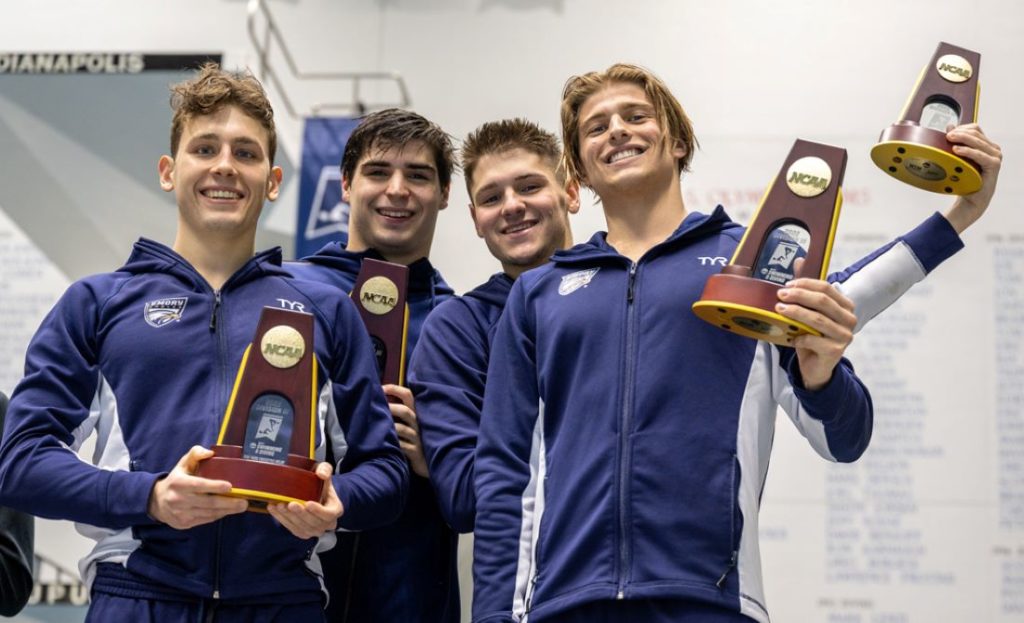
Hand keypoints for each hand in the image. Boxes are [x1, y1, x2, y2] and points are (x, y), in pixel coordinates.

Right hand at [147, 446, 247, 529]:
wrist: (157, 502)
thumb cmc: (176, 479)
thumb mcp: (183, 464)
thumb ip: (195, 454)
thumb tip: (210, 453)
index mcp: (179, 483)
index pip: (198, 485)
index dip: (214, 486)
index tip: (229, 486)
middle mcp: (179, 499)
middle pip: (208, 503)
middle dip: (228, 503)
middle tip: (244, 502)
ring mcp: (181, 513)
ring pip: (209, 513)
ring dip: (227, 511)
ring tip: (241, 506)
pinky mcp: (185, 523)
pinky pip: (205, 520)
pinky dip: (218, 515)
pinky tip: (228, 511)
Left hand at [266, 462, 343, 538]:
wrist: (314, 493)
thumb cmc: (320, 483)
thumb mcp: (325, 472)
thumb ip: (325, 469)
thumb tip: (321, 474)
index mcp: (335, 510)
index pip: (329, 514)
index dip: (318, 511)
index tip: (308, 503)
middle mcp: (326, 524)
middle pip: (314, 523)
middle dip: (301, 514)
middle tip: (291, 504)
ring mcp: (314, 530)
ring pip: (301, 528)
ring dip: (289, 517)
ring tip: (280, 505)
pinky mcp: (301, 532)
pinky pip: (291, 528)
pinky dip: (281, 519)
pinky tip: (273, 508)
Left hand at [384, 384, 428, 477]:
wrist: (428, 464)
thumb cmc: (415, 442)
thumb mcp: (411, 425)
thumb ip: (400, 414)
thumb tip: (380, 401)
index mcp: (416, 414)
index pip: (408, 395)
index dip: (394, 389)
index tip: (380, 388)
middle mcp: (418, 424)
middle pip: (405, 411)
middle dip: (390, 408)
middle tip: (376, 409)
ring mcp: (418, 438)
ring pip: (402, 429)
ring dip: (388, 427)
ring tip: (376, 427)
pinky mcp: (415, 453)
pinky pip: (402, 446)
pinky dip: (392, 443)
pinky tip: (382, 444)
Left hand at [776, 265, 856, 390]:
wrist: (816, 367)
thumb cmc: (812, 336)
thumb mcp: (809, 312)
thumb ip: (806, 288)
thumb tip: (799, 260)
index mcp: (845, 306)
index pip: (826, 288)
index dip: (805, 284)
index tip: (787, 285)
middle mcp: (849, 319)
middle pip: (822, 301)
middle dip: (799, 296)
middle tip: (780, 295)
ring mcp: (844, 336)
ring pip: (817, 319)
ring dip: (795, 313)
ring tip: (779, 310)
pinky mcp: (836, 351)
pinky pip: (813, 339)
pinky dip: (799, 337)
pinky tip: (790, 338)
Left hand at [943, 124, 1001, 233]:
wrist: (971, 199)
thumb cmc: (966, 179)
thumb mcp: (958, 158)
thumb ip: (956, 142)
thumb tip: (949, 126)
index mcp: (986, 145)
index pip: (975, 129)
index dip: (961, 128)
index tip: (948, 132)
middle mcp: (993, 149)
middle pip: (976, 133)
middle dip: (960, 133)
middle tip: (947, 136)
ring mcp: (995, 156)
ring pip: (978, 141)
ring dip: (962, 139)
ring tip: (950, 140)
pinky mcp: (994, 165)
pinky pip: (979, 154)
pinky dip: (967, 151)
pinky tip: (957, 150)